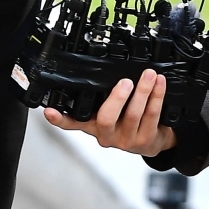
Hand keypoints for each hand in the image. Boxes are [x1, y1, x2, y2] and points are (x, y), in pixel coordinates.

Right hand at [44, 67, 176, 157]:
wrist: (153, 141)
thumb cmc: (129, 120)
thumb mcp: (112, 113)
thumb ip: (104, 98)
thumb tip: (102, 67)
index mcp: (93, 126)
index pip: (72, 124)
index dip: (59, 118)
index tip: (49, 111)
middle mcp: (106, 135)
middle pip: (106, 118)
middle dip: (117, 98)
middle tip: (126, 81)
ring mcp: (125, 140)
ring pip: (133, 114)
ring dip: (143, 91)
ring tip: (149, 74)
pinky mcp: (144, 140)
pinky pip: (152, 115)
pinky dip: (157, 96)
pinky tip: (159, 83)